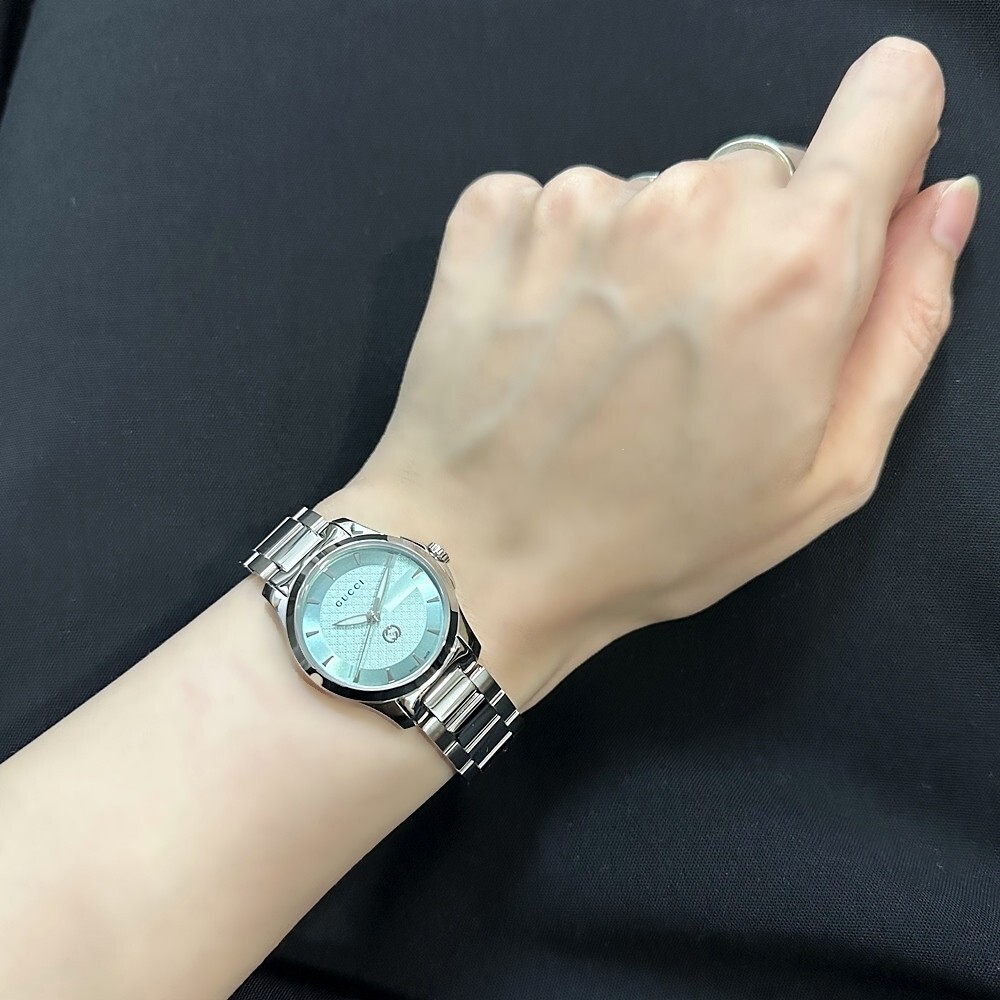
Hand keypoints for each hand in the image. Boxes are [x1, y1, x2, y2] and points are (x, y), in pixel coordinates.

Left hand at [319, 36, 977, 710]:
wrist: (479, 554)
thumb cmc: (657, 538)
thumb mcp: (826, 471)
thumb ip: (905, 323)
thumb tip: (939, 201)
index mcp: (797, 264)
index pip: (888, 96)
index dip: (884, 141)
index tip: (852, 203)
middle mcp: (694, 203)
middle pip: (762, 169)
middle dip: (750, 244)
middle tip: (696, 357)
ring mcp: (584, 199)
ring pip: (660, 192)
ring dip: (651, 257)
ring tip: (611, 365)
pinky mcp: (497, 211)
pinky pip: (565, 202)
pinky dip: (567, 258)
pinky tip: (550, 342)